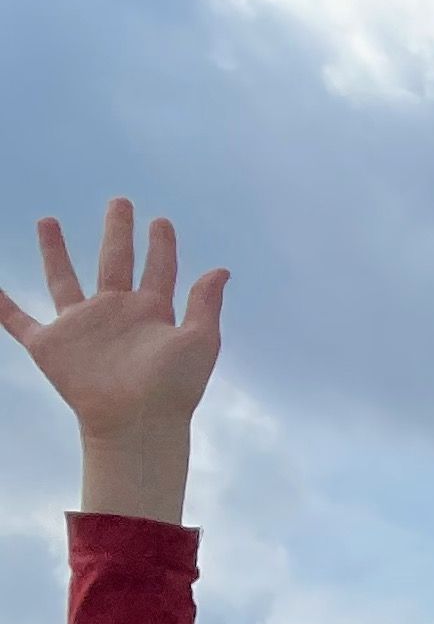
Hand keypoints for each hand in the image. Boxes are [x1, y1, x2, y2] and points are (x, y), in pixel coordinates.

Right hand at [0, 204, 225, 522]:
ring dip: (55, 251)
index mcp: (152, 313)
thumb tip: (221, 270)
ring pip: (63, 279)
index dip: (162, 246)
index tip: (161, 221)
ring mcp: (82, 327)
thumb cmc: (174, 388)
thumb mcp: (199, 340)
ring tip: (48, 220)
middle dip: (117, 232)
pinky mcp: (51, 345)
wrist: (138, 422)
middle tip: (120, 202)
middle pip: (114, 261)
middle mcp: (116, 313)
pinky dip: (2, 305)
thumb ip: (205, 303)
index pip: (159, 270)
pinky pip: (19, 322)